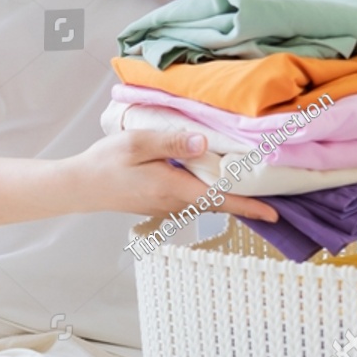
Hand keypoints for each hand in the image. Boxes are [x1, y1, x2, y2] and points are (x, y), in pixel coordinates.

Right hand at [59, 130, 280, 222]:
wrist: (80, 186)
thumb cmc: (105, 163)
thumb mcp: (137, 143)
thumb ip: (170, 142)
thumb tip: (203, 142)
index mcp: (173, 188)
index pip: (220, 199)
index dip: (250, 206)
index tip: (275, 214)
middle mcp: (174, 202)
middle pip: (219, 203)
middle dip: (247, 203)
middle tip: (276, 200)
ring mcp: (166, 205)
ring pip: (206, 201)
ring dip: (229, 198)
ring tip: (253, 189)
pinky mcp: (160, 202)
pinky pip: (192, 198)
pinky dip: (210, 193)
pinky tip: (214, 180)